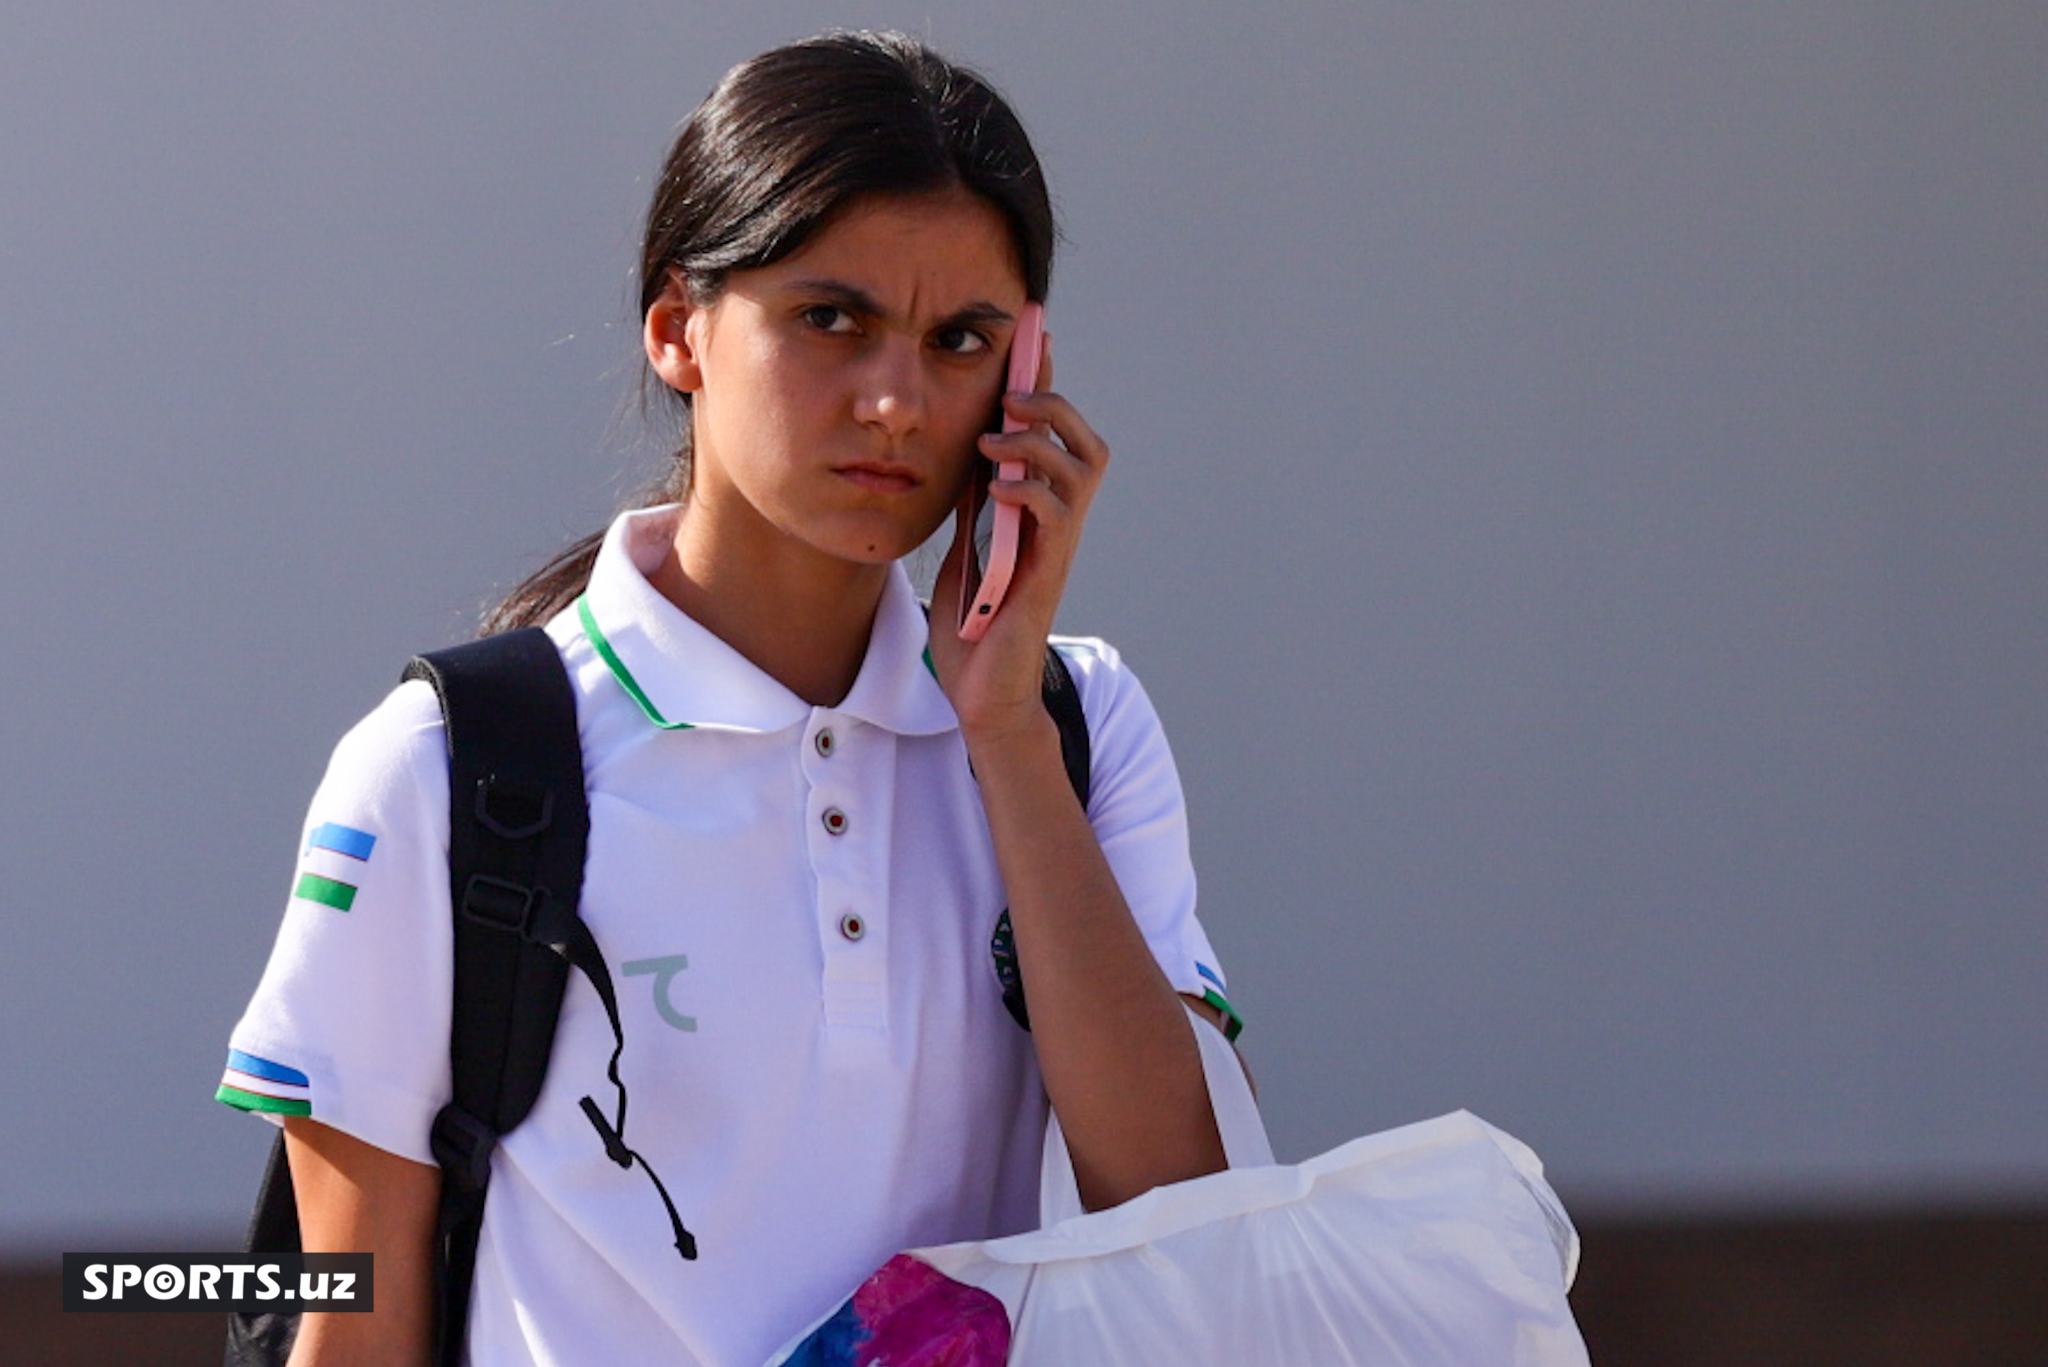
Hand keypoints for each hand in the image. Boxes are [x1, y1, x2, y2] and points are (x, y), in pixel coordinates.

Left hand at [929, 338, 1111, 746]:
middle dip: (1053, 403)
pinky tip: (993, 485)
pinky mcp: (1047, 571)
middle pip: (1086, 443)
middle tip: (1011, 390)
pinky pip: (1056, 512)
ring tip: (996, 435)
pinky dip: (1027, 486)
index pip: (1054, 435)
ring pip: (1082, 468)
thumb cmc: (974, 624)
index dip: (1045, 384)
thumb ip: (972, 498)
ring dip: (1040, 439)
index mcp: (1038, 511)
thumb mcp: (965, 541)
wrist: (981, 691)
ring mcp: (1058, 547)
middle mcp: (1059, 524)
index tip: (1033, 336)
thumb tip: (965, 443)